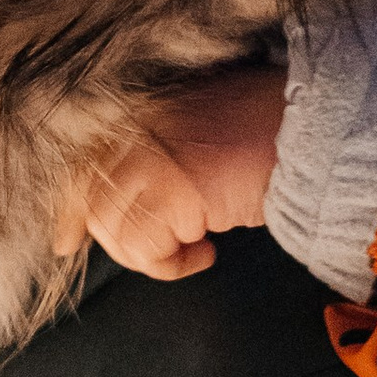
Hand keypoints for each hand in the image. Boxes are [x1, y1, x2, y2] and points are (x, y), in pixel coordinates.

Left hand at [82, 64, 284, 280]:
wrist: (312, 125)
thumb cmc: (264, 131)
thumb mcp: (193, 137)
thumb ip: (149, 159)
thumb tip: (103, 214)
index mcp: (134, 113)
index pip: (78, 168)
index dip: (69, 211)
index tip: (64, 244)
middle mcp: (132, 129)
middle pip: (96, 208)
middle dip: (125, 243)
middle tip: (173, 248)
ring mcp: (148, 155)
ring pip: (117, 232)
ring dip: (155, 255)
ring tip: (197, 247)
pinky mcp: (171, 187)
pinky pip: (148, 248)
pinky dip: (175, 264)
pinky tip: (208, 250)